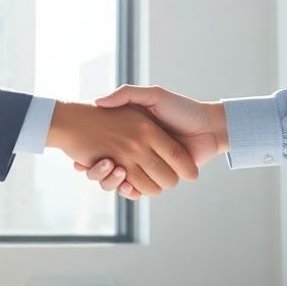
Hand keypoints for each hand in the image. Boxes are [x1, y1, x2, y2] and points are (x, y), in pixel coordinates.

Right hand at [74, 85, 228, 198]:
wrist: (209, 127)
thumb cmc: (181, 108)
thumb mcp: (153, 95)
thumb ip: (127, 94)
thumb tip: (99, 101)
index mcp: (131, 133)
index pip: (101, 147)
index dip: (88, 156)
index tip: (77, 158)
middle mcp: (135, 151)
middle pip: (105, 168)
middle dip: (96, 171)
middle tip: (90, 166)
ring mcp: (145, 166)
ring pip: (118, 181)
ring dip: (110, 182)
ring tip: (111, 171)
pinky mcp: (157, 178)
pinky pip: (137, 190)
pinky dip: (129, 191)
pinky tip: (125, 184)